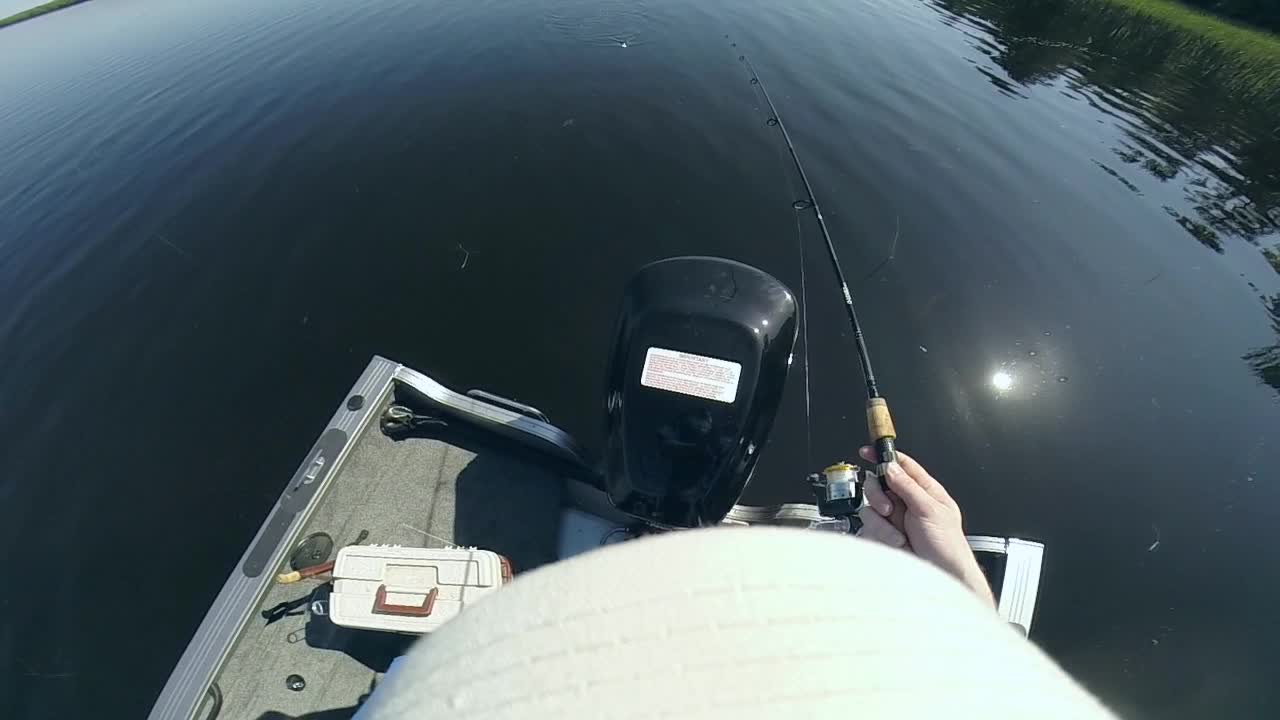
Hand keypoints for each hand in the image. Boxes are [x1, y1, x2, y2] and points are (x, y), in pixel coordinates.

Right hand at [856, 447, 993, 605]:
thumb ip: (908, 487)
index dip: (884, 456)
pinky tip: (896, 543)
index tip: (869, 451)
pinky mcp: (883, 535)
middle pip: (879, 483)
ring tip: (899, 534)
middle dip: (879, 495)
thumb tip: (891, 467)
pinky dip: (880, 535)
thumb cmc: (948, 546)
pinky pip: (869, 526)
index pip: (901, 465)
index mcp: (924, 490)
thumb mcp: (931, 510)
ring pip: (871, 507)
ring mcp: (894, 519)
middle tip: (888, 508)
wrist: (943, 576)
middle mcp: (907, 502)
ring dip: (883, 522)